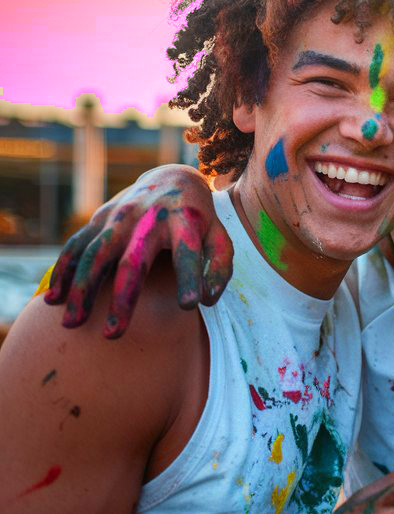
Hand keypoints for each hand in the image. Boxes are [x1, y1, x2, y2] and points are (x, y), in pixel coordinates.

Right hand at [42, 165, 229, 337]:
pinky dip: (63, 271)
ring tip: (72, 324)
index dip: (190, 277)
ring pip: (95, 254)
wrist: (172, 179)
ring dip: (82, 289)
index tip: (189, 305)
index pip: (188, 252)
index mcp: (185, 221)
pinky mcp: (99, 218)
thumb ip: (220, 266)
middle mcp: (150, 218)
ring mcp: (120, 216)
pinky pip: (76, 246)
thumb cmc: (200, 220)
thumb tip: (208, 300)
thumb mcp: (219, 236)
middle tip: (113, 335)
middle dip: (123, 298)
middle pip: (133, 260)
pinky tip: (53, 300)